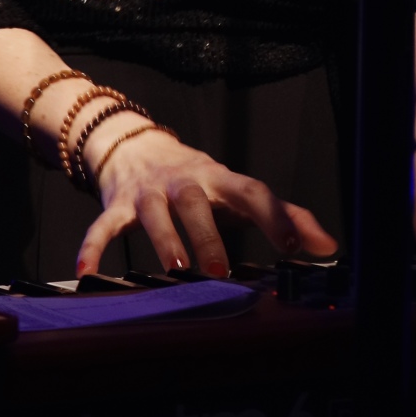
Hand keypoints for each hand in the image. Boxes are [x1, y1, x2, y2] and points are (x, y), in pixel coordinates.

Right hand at [76, 123, 337, 277]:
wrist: (136, 142)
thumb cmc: (199, 178)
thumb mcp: (237, 190)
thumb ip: (283, 214)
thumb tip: (329, 244)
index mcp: (220, 179)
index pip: (252, 191)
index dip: (274, 216)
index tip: (295, 245)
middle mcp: (186, 182)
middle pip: (197, 203)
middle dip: (209, 235)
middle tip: (222, 270)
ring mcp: (150, 192)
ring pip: (155, 214)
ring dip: (165, 240)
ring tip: (175, 270)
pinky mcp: (118, 204)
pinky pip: (103, 225)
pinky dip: (93, 246)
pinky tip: (87, 274)